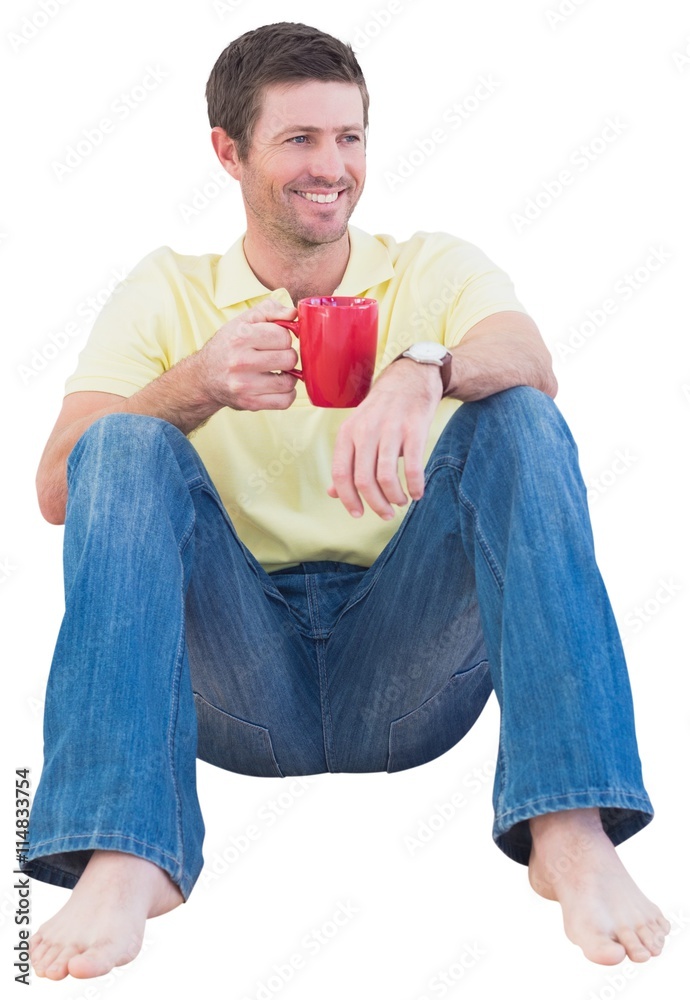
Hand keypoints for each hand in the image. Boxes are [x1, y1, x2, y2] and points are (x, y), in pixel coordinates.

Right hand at [198, 298, 298, 410]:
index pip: (283, 336)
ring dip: (289, 376)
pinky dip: (287, 394)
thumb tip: (293, 313)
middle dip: (287, 356)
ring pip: (290, 382)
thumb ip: (269, 310)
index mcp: (240, 336)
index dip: (284, 337)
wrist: (203, 377)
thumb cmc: (228, 346)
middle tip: (276, 356)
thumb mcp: (243, 321)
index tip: (275, 341)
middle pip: (289, 358)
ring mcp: (244, 385)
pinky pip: (285, 401)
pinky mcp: (249, 403)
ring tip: (278, 371)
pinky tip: (278, 386)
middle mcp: (240, 361)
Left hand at [327, 360, 442, 518]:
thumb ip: (345, 462)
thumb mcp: (356, 431)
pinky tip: (418, 492)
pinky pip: (413, 466)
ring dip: (394, 497)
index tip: (358, 514)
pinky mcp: (414, 429)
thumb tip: (332, 493)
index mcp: (347, 433)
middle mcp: (366, 431)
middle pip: (364, 480)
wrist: (410, 380)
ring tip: (401, 501)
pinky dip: (415, 485)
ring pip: (386, 477)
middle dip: (375, 504)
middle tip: (386, 514)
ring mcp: (390, 429)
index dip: (348, 499)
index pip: (341, 474)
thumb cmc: (381, 412)